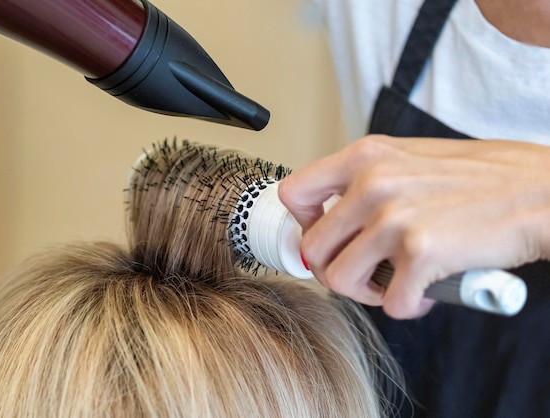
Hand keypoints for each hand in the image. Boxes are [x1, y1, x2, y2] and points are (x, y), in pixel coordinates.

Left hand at [279, 135, 549, 318]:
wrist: (540, 191)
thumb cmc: (482, 177)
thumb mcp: (410, 159)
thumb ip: (367, 182)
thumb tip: (333, 219)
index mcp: (364, 156)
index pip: (293, 194)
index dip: (303, 225)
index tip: (329, 238)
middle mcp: (372, 184)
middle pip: (312, 249)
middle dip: (337, 270)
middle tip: (367, 273)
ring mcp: (394, 218)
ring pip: (340, 281)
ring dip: (368, 292)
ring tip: (396, 284)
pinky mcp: (421, 253)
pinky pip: (390, 304)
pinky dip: (408, 306)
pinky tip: (426, 292)